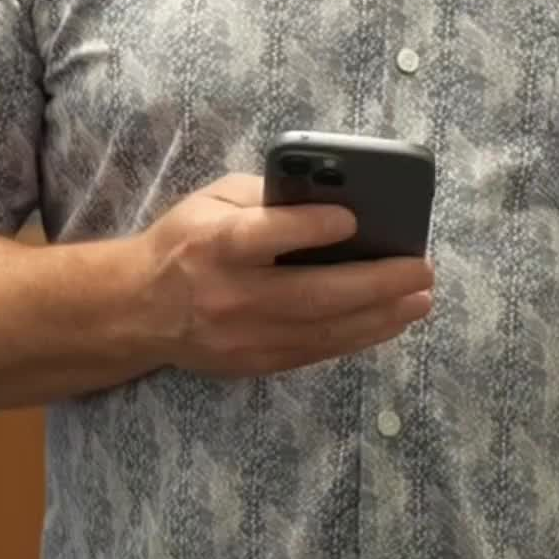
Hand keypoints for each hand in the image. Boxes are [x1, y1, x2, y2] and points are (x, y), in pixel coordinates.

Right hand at [132, 173, 433, 378]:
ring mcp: (242, 338)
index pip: (264, 237)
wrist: (137, 309)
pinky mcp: (254, 364)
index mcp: (214, 245)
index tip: (354, 218)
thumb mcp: (212, 199)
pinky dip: (358, 336)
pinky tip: (389, 320)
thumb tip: (332, 194)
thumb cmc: (185, 240)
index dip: (310, 228)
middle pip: (310, 294)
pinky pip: (316, 352)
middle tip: (421, 269)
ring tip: (420, 298)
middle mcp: (229, 295)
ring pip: (322, 332)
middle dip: (375, 283)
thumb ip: (266, 195)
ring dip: (380, 317)